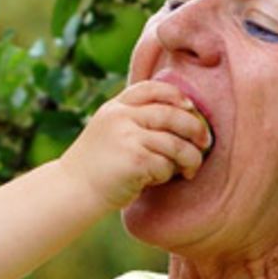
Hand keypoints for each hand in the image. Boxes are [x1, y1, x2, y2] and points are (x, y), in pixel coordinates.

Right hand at [59, 80, 211, 207]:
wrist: (72, 190)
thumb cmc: (98, 166)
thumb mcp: (110, 131)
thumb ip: (135, 120)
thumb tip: (185, 115)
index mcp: (115, 107)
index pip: (151, 88)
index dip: (177, 95)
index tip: (191, 109)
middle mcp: (120, 117)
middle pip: (172, 114)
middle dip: (195, 128)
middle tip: (204, 142)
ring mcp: (126, 137)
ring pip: (175, 142)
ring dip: (189, 159)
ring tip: (189, 170)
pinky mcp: (134, 159)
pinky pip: (166, 164)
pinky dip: (167, 175)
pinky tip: (155, 180)